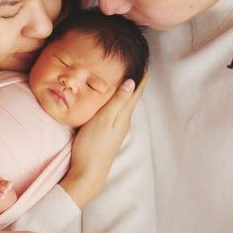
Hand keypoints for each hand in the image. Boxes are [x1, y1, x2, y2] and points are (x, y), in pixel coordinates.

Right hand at [61, 73, 147, 206]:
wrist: (87, 174)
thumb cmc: (92, 147)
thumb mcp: (103, 120)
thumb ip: (117, 102)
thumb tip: (131, 82)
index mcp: (124, 115)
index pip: (136, 90)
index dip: (141, 74)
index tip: (144, 58)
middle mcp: (123, 121)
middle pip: (133, 95)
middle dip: (136, 78)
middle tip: (136, 61)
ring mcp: (116, 128)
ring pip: (125, 102)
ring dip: (127, 88)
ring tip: (126, 74)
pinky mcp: (109, 133)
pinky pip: (117, 110)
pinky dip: (118, 98)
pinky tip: (113, 98)